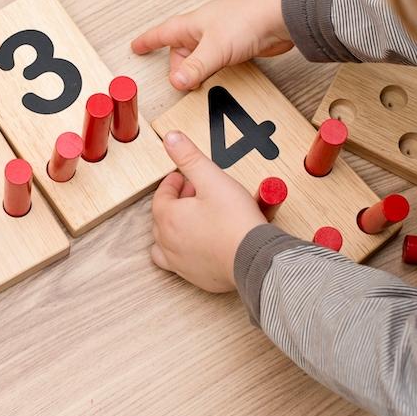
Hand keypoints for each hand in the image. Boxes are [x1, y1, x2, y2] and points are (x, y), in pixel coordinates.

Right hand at [132, 0, 291, 90]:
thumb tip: (176, 81)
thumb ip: (195, 67)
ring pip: (199, 54)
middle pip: (181, 49)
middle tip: (180, 82)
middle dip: (177, 66)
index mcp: (193, 23)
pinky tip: (219, 73)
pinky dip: (212, 67)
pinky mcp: (238, 43)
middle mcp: (205, 27)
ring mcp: (222, 35)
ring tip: (199, 80)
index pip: (163, 33)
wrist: (282, 16)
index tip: (136, 46)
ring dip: (197, 68)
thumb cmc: (249, 19)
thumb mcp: (215, 48)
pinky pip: (216, 58)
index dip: (148, 41)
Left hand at [151, 130, 266, 292]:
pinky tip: (200, 244)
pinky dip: (184, 251)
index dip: (173, 183)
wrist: (255, 259)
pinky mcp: (195, 277)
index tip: (183, 178)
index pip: (161, 196)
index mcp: (168, 218)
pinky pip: (180, 263)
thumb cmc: (235, 222)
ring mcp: (180, 263)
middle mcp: (168, 242)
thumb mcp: (212, 179)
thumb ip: (190, 157)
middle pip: (162, 217)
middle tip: (194, 193)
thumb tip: (171, 138)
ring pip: (164, 243)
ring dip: (174, 229)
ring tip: (192, 219)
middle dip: (176, 202)